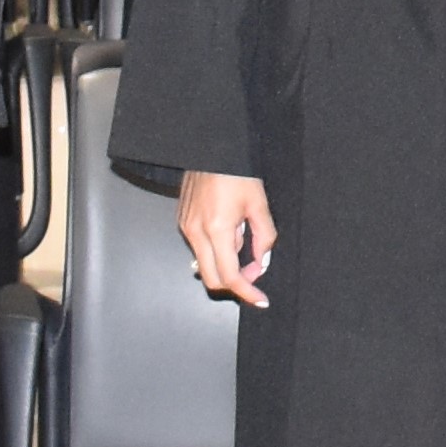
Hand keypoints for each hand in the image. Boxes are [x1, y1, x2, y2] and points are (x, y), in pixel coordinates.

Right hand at [179, 171, 273, 305]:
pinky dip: (215, 248)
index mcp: (217, 229)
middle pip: (211, 278)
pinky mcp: (182, 220)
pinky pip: (198, 246)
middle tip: (254, 273)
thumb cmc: (237, 171)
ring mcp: (185, 226)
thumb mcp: (259, 204)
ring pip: (204, 262)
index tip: (260, 299)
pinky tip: (228, 228)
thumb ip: (264, 237)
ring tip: (241, 236)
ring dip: (225, 262)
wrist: (214, 147)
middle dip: (234, 283)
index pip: (230, 276)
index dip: (246, 291)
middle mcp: (196, 231)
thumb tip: (261, 262)